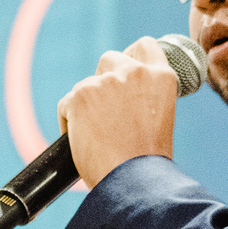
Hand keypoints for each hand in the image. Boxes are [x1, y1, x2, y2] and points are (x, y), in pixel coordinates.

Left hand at [56, 36, 179, 186]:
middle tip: (104, 111)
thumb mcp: (157, 118)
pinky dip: (69, 122)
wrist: (133, 181)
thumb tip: (119, 95)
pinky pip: (66, 105)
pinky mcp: (80, 95)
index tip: (124, 68)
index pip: (145, 46)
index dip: (131, 56)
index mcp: (161, 77)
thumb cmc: (145, 161)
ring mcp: (105, 82)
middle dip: (103, 80)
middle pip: (109, 59)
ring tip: (96, 137)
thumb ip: (142, 97)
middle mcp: (134, 72)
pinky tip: (83, 143)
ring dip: (85, 106)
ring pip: (85, 85)